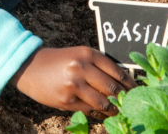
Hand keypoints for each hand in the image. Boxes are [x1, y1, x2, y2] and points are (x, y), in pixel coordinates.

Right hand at [11, 46, 136, 117]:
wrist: (30, 67)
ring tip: (118, 111)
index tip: (137, 90)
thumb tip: (122, 82)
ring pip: (103, 102)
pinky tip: (102, 113)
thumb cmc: (58, 61)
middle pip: (112, 88)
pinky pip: (89, 110)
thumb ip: (96, 65)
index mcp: (87, 53)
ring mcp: (74, 85)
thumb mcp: (77, 55)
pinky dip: (99, 113)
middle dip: (124, 98)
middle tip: (131, 103)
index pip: (116, 70)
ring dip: (113, 109)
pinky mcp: (67, 100)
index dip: (129, 83)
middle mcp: (81, 67)